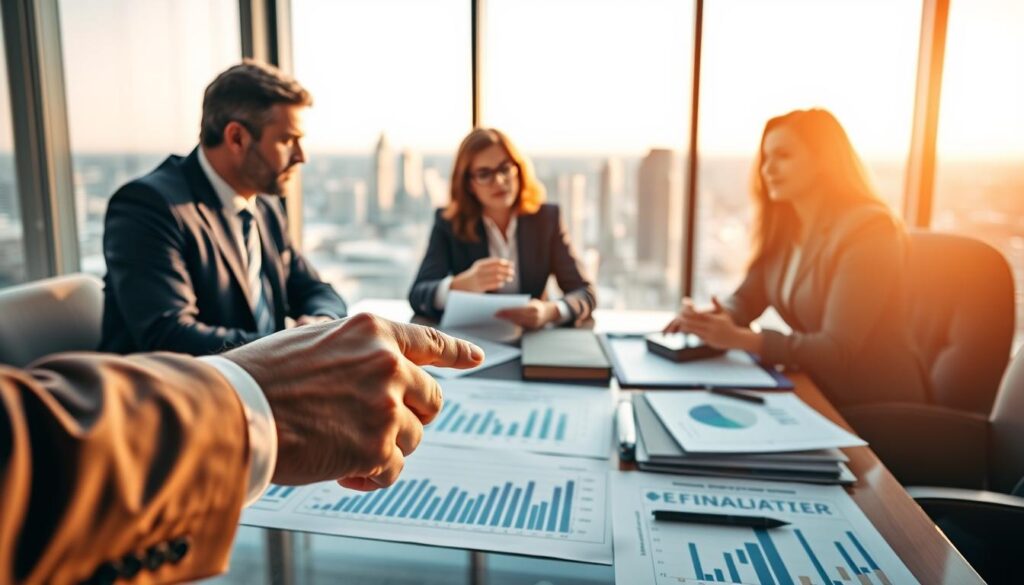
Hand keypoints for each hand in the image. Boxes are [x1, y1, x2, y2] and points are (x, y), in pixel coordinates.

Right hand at [223, 313, 483, 489]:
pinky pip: (393, 470)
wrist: (232, 411)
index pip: (430, 341)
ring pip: (413, 438)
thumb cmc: (261, 378)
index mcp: (373, 331)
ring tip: (342, 447)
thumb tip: (376, 368)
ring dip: (383, 448)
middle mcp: (388, 363)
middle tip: (378, 429)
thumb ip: (353, 351)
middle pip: (432, 400)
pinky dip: (371, 477)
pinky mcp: (376, 446)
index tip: (477, 358)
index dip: (457, 352)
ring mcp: (386, 405)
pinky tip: (343, 472)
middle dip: (411, 417)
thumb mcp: (315, 341)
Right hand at [450, 258, 514, 292]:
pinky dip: (498, 283)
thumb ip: (490, 266)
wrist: (460, 285)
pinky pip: (491, 285)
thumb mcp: (480, 268)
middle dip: (506, 270)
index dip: (504, 262)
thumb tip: (507, 264)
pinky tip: (502, 283)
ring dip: (504, 277)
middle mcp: (479, 271)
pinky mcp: (479, 287)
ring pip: (495, 277)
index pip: (494, 262)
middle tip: (513, 272)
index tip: (511, 264)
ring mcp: (479, 279)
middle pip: (496, 269)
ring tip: (510, 278)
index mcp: (480, 264)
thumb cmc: (474, 277)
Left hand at [494, 299, 560, 329]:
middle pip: (516, 318)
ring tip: (498, 320)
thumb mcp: (531, 302)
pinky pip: (520, 328)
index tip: (498, 311)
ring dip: (507, 322)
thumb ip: (522, 305)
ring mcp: (533, 324)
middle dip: (505, 317)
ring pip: (517, 323)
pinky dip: (512, 326)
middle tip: (495, 315)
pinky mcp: (531, 329)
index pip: (517, 310)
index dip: (507, 311)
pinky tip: (505, 325)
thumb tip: (506, 307)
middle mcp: (534, 317)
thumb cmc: (537, 305)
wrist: (550, 313)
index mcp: (534, 308)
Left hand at [663, 296, 755, 350]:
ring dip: (685, 326)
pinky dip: (689, 332)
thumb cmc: (729, 325)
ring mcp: (709, 334)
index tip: (683, 307)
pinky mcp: (708, 341)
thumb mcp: (724, 313)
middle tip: (677, 315)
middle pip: (693, 322)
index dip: (689, 310)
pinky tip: (683, 329)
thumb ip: (717, 304)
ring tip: (678, 322)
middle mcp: (711, 327)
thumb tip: (712, 294)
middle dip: (684, 318)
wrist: (736, 339)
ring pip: (692, 330)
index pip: (698, 314)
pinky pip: (696, 336)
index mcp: (713, 319)